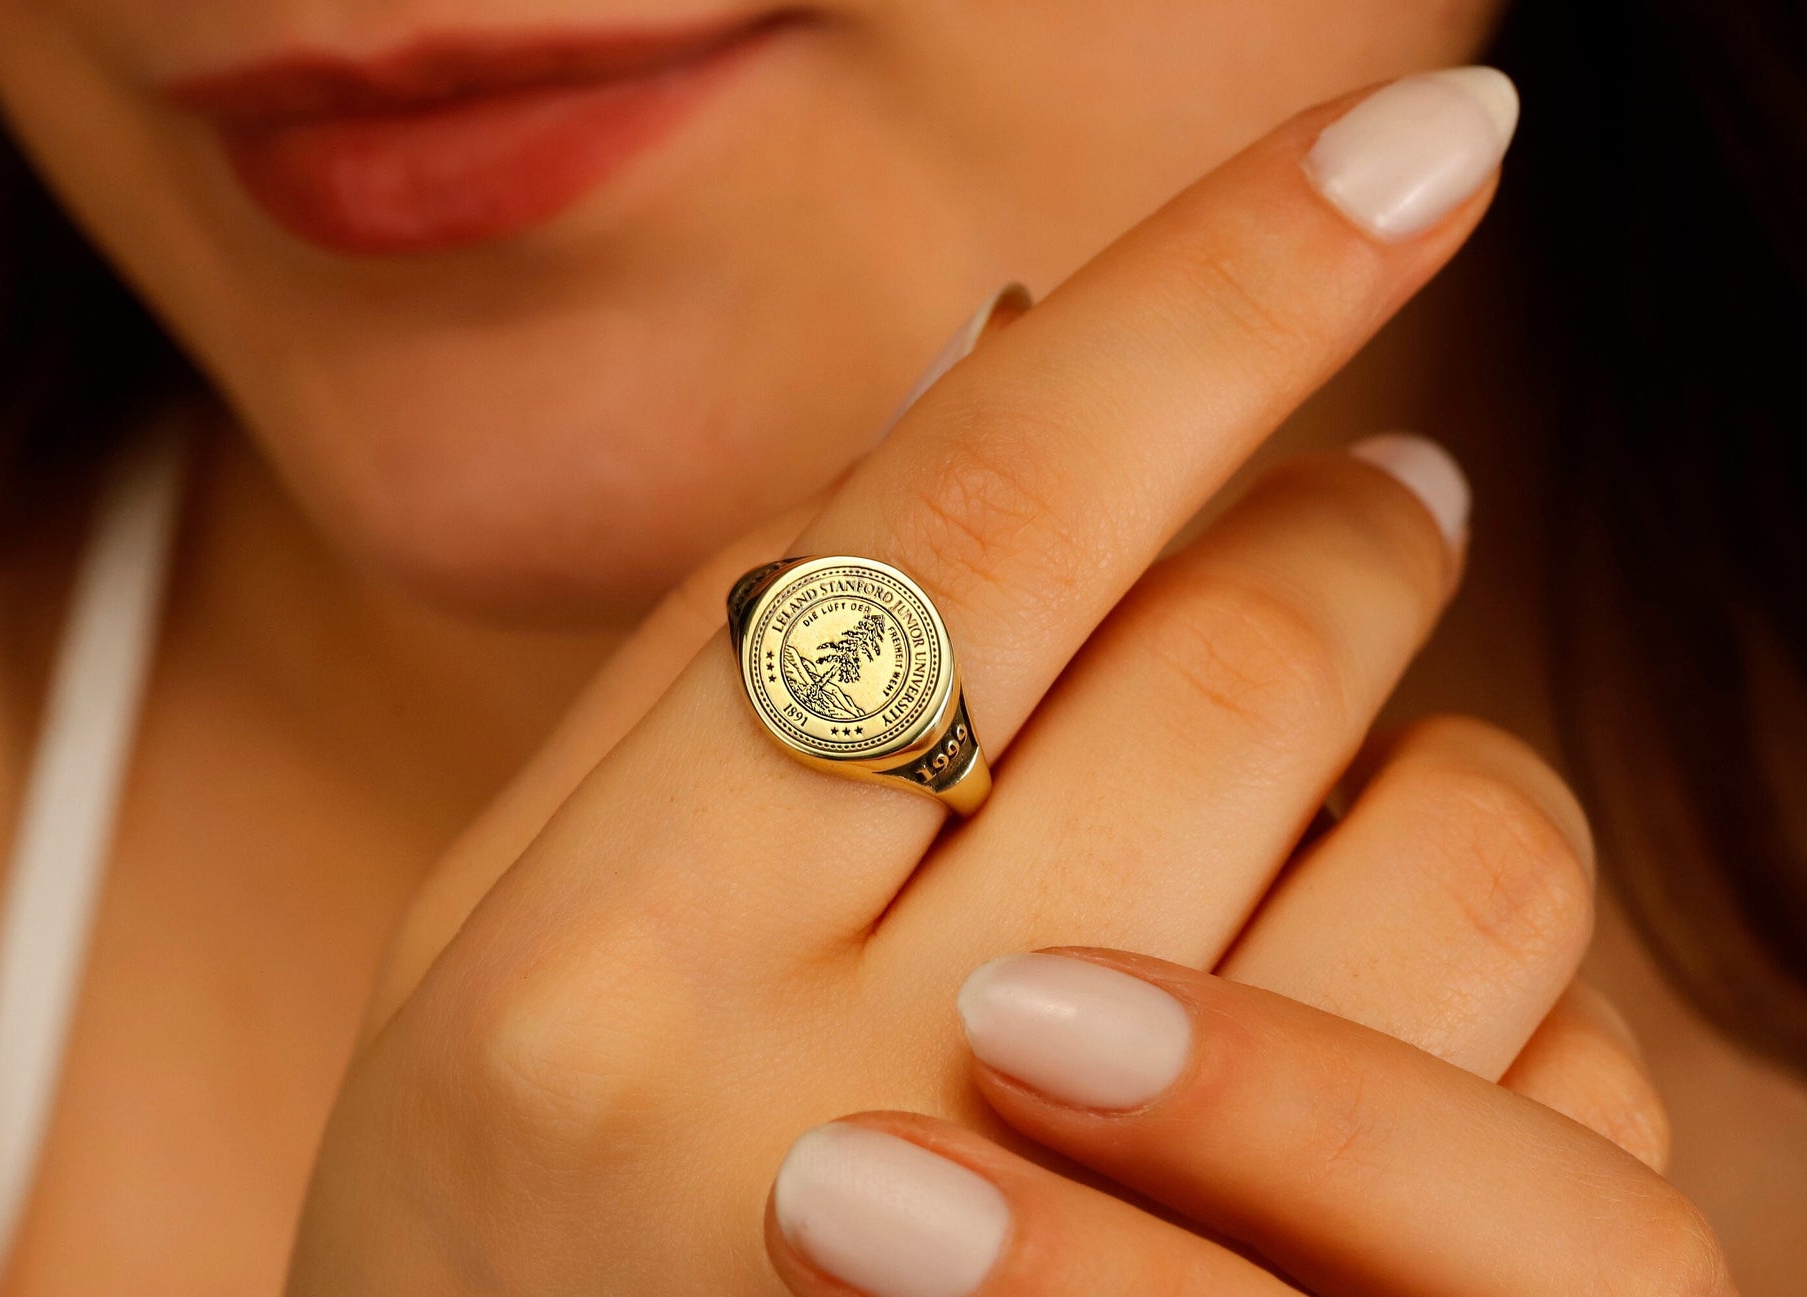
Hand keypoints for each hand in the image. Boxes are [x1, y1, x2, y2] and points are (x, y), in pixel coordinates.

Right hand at [286, 71, 1573, 1294]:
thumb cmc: (504, 1250)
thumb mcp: (508, 943)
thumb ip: (717, 667)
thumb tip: (985, 369)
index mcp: (599, 949)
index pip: (974, 513)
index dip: (1213, 287)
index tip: (1414, 147)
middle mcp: (816, 1103)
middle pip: (1233, 656)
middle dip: (1351, 521)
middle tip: (1378, 487)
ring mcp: (1064, 1274)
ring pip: (1443, 852)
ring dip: (1452, 752)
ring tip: (1361, 753)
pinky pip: (1536, 1102)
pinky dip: (1508, 984)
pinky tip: (1384, 998)